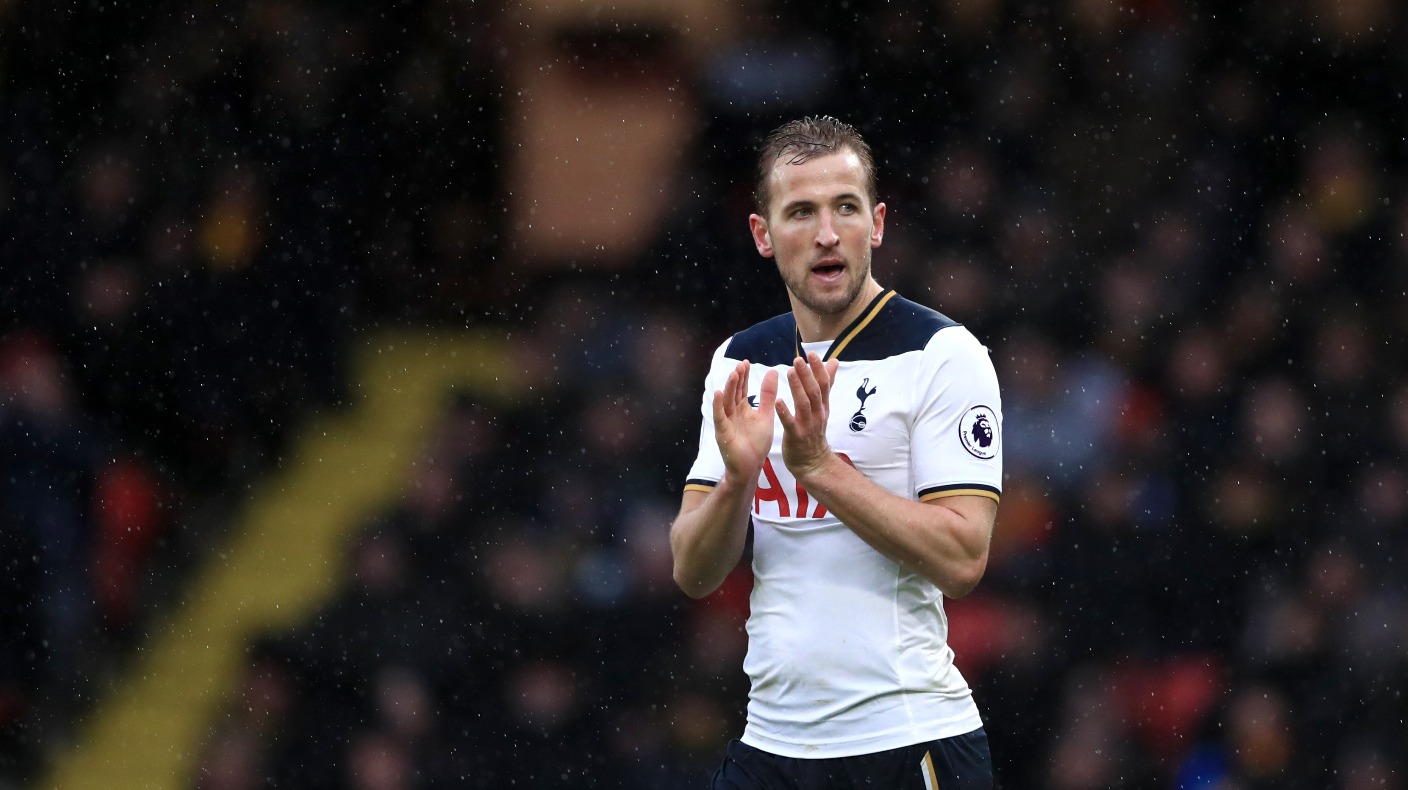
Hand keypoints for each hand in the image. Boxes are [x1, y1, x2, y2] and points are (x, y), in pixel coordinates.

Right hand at [712, 360, 777, 484]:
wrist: (752, 466)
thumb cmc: (757, 443)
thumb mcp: (766, 415)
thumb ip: (768, 395)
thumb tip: (772, 372)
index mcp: (741, 408)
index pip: (741, 388)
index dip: (743, 376)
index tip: (746, 362)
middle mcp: (732, 413)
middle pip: (733, 392)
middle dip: (736, 379)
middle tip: (741, 365)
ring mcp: (726, 422)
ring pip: (726, 402)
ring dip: (729, 388)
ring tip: (733, 374)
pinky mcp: (723, 432)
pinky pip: (720, 416)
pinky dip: (718, 405)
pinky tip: (719, 393)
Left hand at [776, 352, 839, 481]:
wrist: (813, 462)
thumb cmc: (814, 431)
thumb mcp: (823, 407)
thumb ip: (827, 385)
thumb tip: (834, 362)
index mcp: (822, 406)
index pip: (823, 384)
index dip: (818, 369)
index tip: (811, 353)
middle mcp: (817, 414)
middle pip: (814, 392)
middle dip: (807, 375)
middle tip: (798, 359)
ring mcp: (807, 426)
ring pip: (804, 404)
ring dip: (797, 388)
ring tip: (790, 372)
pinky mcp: (796, 437)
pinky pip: (790, 423)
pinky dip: (785, 412)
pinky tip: (778, 401)